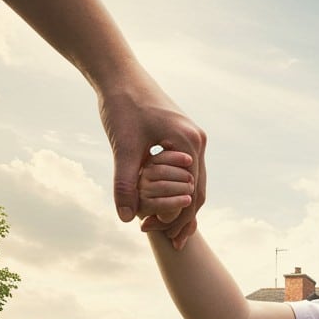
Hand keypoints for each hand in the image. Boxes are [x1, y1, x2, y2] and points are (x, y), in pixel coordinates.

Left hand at [100, 76, 206, 249]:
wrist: (120, 76)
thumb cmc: (121, 106)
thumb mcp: (123, 147)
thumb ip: (125, 184)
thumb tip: (126, 218)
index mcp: (188, 143)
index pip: (191, 193)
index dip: (177, 218)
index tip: (159, 235)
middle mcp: (197, 141)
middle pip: (198, 190)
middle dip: (185, 218)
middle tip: (172, 243)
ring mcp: (192, 138)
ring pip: (195, 182)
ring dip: (183, 205)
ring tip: (168, 228)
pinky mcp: (183, 136)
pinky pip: (187, 171)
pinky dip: (178, 189)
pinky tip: (165, 202)